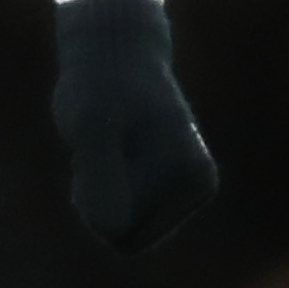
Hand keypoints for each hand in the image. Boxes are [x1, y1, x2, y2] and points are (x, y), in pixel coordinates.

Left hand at [50, 0, 214, 255]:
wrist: (116, 53)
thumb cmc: (101, 87)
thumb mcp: (91, 127)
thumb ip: (100, 175)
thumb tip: (113, 230)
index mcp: (191, 180)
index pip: (116, 232)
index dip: (91, 195)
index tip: (102, 146)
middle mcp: (197, 189)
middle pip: (120, 234)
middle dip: (97, 193)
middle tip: (101, 142)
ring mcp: (184, 189)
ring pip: (118, 226)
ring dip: (98, 186)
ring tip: (109, 142)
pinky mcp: (168, 185)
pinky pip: (120, 213)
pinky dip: (103, 183)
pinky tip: (114, 148)